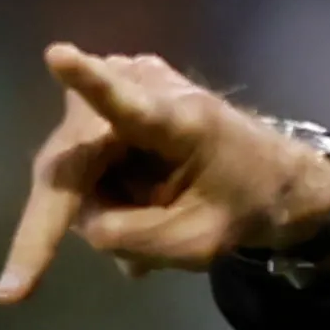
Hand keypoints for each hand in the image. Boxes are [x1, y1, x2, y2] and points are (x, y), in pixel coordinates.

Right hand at [0, 45, 329, 303]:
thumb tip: (81, 220)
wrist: (270, 175)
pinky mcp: (111, 90)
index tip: (59, 57)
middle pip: (72, 159)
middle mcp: (144, 85)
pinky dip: (104, 190)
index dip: (90, 85)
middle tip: (73, 273)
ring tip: (155, 216)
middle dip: (74, 215)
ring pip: (72, 164)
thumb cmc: (242, 205)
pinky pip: (82, 155)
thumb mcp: (194, 243)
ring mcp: (124, 79)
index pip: (128, 105)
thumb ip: (130, 236)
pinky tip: (143, 200)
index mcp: (179, 121)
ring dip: (101, 204)